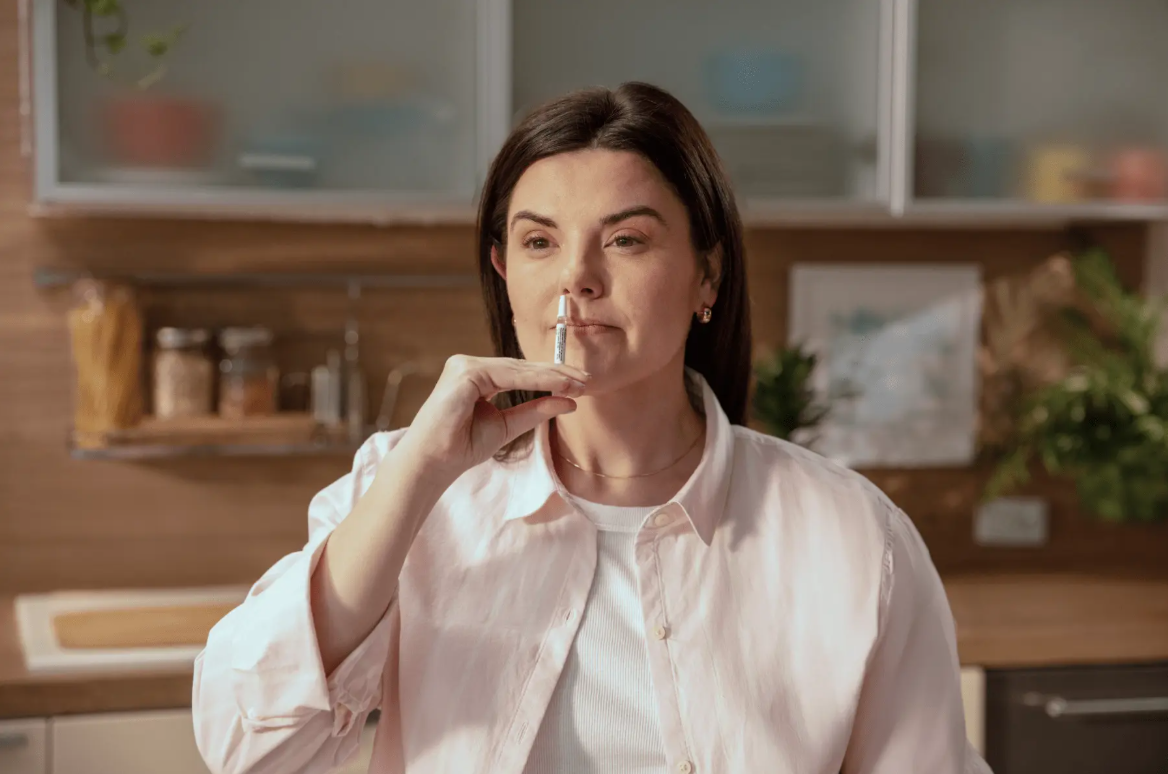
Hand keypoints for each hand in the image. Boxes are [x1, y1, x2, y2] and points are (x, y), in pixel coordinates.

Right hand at [395, 355, 587, 481]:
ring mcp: (464, 365)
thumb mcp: (507, 426)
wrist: (433, 464)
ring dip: (551, 375)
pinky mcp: (463, 372)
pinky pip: (507, 374)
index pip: (521, 372)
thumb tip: (570, 401)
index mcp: (476, 376)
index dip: (552, 377)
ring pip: (517, 368)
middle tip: (587, 380)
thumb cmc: (461, 447)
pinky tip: (557, 384)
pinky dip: (535, 379)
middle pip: (521, 366)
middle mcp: (468, 365)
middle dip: (557, 373)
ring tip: (578, 383)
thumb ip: (535, 411)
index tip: (581, 385)